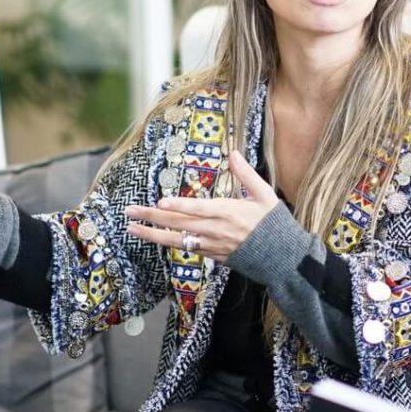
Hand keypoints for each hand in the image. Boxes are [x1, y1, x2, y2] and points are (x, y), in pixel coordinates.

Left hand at [126, 152, 277, 262]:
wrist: (281, 258)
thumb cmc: (273, 224)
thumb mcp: (264, 195)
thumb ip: (246, 174)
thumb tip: (233, 153)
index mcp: (228, 212)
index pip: (198, 209)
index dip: (178, 205)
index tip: (160, 201)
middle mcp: (215, 230)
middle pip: (178, 223)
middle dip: (152, 217)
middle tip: (129, 211)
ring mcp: (212, 245)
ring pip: (177, 240)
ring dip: (152, 234)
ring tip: (132, 227)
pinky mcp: (212, 255)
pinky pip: (187, 248)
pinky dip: (170, 243)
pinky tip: (154, 237)